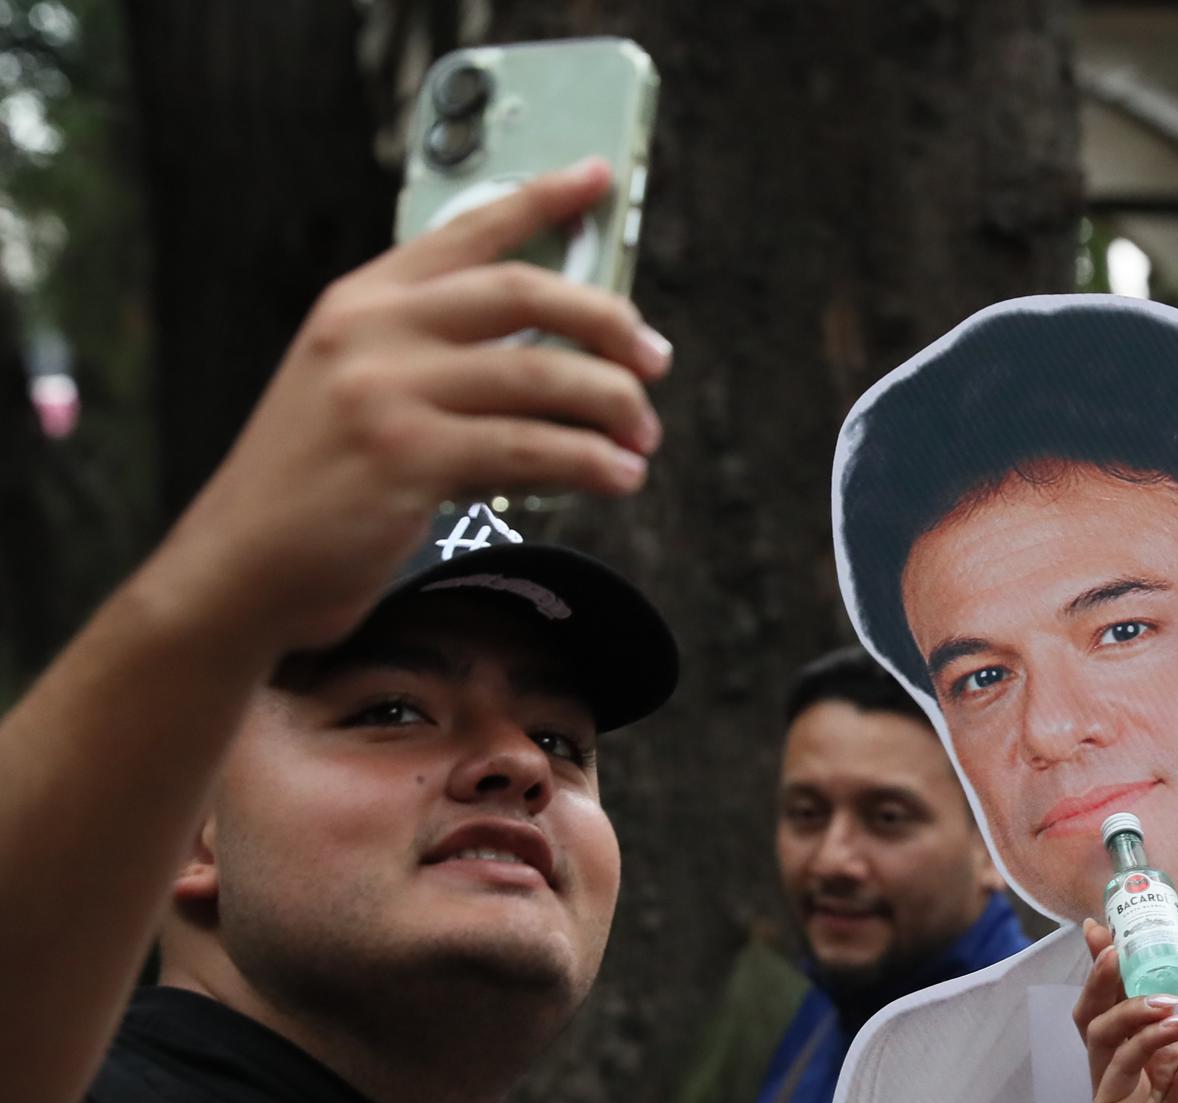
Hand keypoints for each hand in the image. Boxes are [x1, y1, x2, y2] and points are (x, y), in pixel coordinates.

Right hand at [156, 157, 672, 653]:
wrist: (240, 568)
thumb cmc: (316, 490)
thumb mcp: (356, 393)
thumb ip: (432, 359)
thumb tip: (554, 357)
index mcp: (360, 302)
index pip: (466, 230)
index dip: (541, 198)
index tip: (599, 178)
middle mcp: (370, 331)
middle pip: (522, 294)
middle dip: (608, 322)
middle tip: (656, 359)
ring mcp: (383, 392)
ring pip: (538, 376)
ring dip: (612, 405)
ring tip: (645, 437)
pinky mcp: (404, 459)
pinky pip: (528, 448)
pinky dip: (589, 462)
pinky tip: (620, 477)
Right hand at [1074, 922, 1177, 1102]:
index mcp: (1152, 1049)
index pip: (1121, 996)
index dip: (1111, 961)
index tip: (1107, 925)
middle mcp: (1126, 1065)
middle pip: (1097, 1009)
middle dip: (1101, 973)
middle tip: (1113, 945)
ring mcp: (1112, 1089)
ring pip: (1098, 1031)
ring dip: (1126, 1005)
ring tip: (1162, 996)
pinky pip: (1115, 1065)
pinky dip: (1141, 1041)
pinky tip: (1171, 1028)